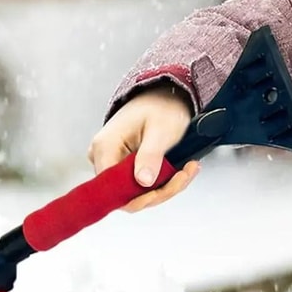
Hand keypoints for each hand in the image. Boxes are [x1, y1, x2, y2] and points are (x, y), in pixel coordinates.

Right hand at [88, 85, 199, 211]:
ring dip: (166, 187)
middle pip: (126, 195)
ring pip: (137, 193)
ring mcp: (113, 163)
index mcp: (105, 146)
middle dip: (159, 191)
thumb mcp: (160, 130)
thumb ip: (150, 156)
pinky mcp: (124, 167)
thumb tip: (143, 181)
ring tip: (187, 170)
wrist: (164, 96)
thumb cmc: (160, 107)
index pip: (112, 188)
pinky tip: (181, 170)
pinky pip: (142, 185)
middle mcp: (104, 157)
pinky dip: (164, 182)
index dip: (139, 196)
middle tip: (184, 174)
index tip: (166, 188)